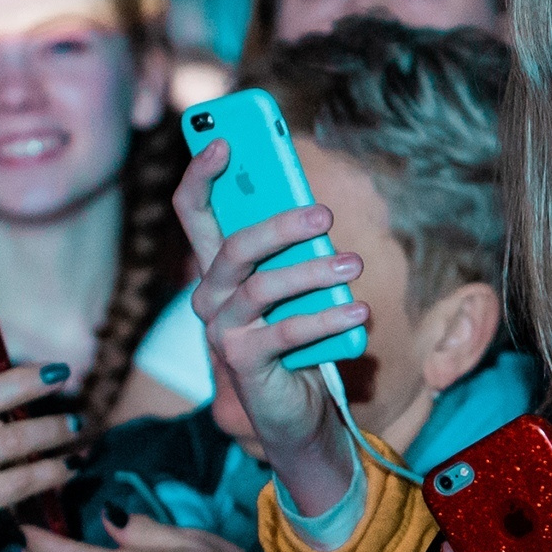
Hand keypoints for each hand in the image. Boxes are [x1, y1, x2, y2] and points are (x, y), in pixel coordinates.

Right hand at [171, 142, 366, 492]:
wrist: (295, 410)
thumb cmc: (297, 336)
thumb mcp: (297, 284)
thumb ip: (295, 249)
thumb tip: (316, 211)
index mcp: (217, 267)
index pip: (192, 211)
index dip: (201, 173)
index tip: (223, 140)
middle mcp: (210, 296)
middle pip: (232, 247)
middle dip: (278, 225)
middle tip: (325, 213)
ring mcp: (222, 331)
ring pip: (261, 288)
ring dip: (313, 272)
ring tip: (355, 263)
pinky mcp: (244, 364)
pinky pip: (286, 333)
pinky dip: (326, 318)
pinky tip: (358, 310)